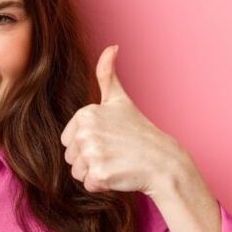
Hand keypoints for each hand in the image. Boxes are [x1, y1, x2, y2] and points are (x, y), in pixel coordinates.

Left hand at [60, 45, 187, 195]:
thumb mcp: (120, 100)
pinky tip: (118, 174)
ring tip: (116, 162)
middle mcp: (86, 131)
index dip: (87, 143)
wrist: (163, 161)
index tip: (108, 139)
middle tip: (114, 152)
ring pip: (76, 172)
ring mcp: (93, 153)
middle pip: (70, 156)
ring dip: (94, 173)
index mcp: (86, 113)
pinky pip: (88, 185)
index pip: (68, 139)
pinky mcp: (100, 174)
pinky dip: (102, 185)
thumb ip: (107, 74)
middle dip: (89, 159)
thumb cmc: (140, 132)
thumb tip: (111, 46)